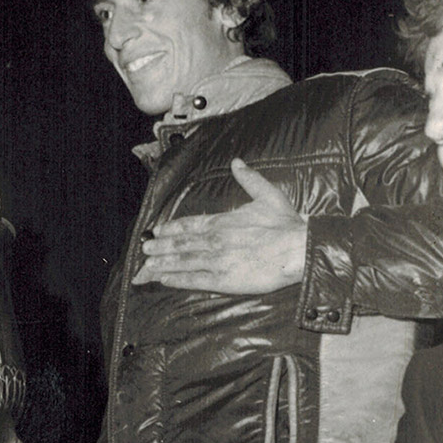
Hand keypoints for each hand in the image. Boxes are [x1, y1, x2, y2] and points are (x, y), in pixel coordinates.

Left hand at [133, 158, 307, 293]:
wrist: (298, 249)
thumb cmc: (286, 225)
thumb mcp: (269, 195)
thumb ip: (249, 179)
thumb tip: (237, 162)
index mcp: (223, 221)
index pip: (189, 224)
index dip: (171, 228)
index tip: (157, 230)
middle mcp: (215, 240)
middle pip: (180, 244)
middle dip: (160, 247)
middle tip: (145, 249)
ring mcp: (217, 260)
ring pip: (182, 261)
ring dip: (162, 263)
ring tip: (147, 266)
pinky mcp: (224, 280)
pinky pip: (194, 279)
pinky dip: (177, 279)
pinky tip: (165, 279)